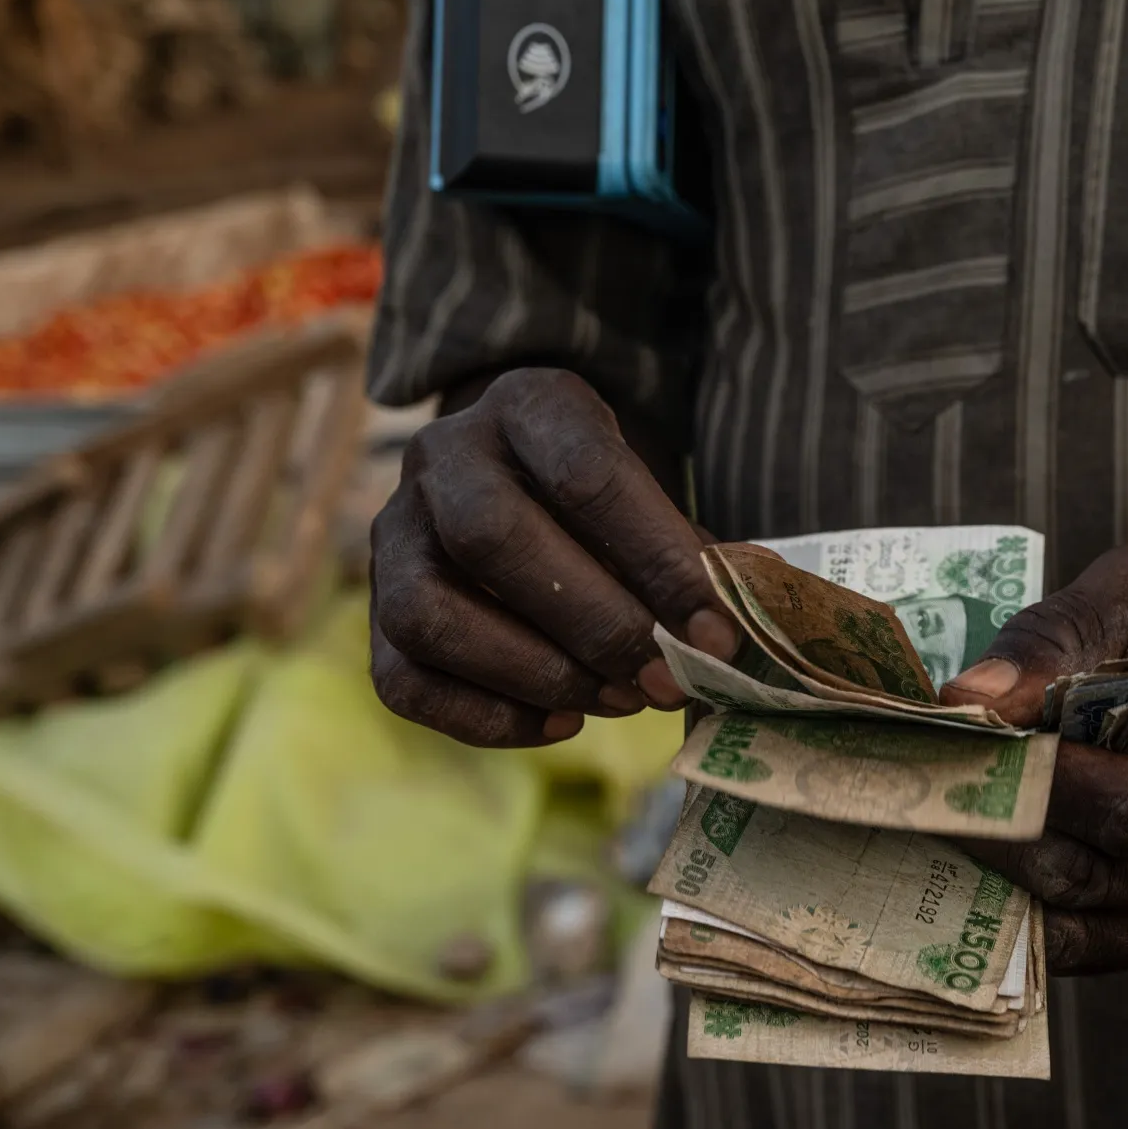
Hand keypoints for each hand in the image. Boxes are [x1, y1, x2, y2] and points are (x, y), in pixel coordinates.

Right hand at [369, 368, 737, 746]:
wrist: (515, 479)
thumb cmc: (604, 499)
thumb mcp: (654, 495)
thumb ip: (694, 554)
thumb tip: (754, 614)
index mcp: (528, 405)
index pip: (587, 475)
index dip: (657, 560)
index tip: (717, 631)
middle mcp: (442, 455)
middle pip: (492, 537)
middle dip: (592, 622)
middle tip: (664, 678)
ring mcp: (394, 532)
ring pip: (430, 611)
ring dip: (534, 671)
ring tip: (618, 700)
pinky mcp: (373, 611)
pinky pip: (403, 680)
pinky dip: (485, 717)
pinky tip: (560, 723)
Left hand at [941, 544, 1127, 974]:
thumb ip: (1052, 642)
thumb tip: (968, 701)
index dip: (1043, 788)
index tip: (964, 759)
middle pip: (1116, 872)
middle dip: (1012, 835)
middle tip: (927, 801)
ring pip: (1103, 921)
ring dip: (1014, 880)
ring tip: (946, 830)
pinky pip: (1110, 946)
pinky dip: (1041, 914)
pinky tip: (989, 871)